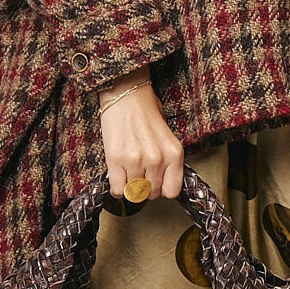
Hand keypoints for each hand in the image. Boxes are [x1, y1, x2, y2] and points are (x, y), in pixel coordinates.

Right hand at [97, 66, 185, 199]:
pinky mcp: (115, 159)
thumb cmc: (147, 112)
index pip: (171, 191)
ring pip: (133, 192)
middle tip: (140, 175)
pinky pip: (118, 189)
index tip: (156, 184)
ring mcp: (136, 160)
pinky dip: (117, 187)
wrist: (126, 95)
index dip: (162, 189)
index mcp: (174, 153)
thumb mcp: (168, 137)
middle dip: (145, 188)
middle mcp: (157, 159)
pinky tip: (118, 176)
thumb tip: (162, 183)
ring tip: (129, 170)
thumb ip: (168, 161)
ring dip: (130, 185)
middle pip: (151, 193)